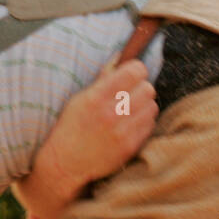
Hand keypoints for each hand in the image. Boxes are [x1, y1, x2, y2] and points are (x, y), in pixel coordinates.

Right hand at [14, 59, 157, 218]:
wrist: (66, 163)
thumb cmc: (71, 127)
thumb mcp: (80, 98)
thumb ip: (103, 77)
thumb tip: (122, 55)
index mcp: (96, 97)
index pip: (134, 71)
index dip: (137, 70)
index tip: (133, 74)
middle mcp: (111, 114)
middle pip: (148, 88)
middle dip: (141, 88)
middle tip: (132, 94)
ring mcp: (122, 132)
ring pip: (152, 106)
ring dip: (144, 106)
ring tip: (130, 111)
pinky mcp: (130, 147)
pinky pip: (150, 125)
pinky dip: (144, 122)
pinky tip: (130, 124)